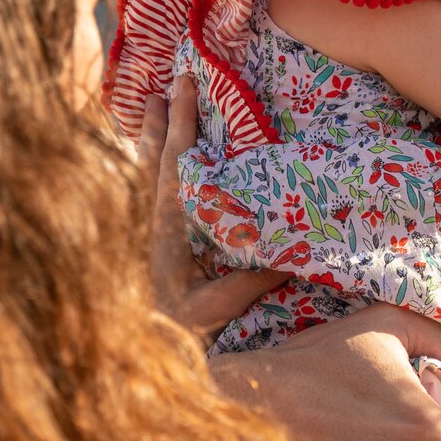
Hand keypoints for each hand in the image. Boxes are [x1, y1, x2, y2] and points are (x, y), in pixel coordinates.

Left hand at [131, 77, 288, 342]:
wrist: (160, 354)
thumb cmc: (188, 330)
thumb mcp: (218, 306)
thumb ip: (247, 280)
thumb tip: (287, 251)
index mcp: (170, 227)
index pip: (176, 164)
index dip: (180, 123)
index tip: (181, 87)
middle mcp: (162, 222)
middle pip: (160, 161)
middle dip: (161, 123)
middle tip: (159, 86)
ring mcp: (163, 230)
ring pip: (156, 174)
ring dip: (157, 141)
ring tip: (153, 106)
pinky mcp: (168, 243)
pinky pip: (165, 193)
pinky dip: (164, 168)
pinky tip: (171, 160)